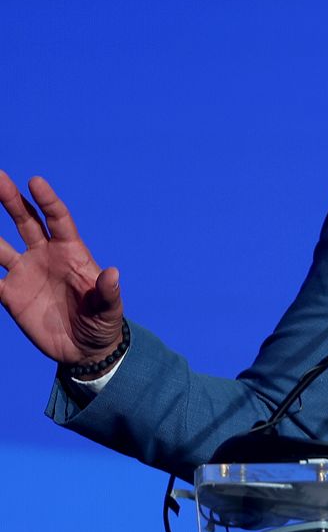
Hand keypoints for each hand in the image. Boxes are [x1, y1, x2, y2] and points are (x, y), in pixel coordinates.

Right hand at [0, 172, 124, 367]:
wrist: (85, 350)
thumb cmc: (103, 324)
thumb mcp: (109, 310)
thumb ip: (108, 292)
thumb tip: (113, 274)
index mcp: (72, 253)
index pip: (58, 220)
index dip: (47, 201)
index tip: (35, 181)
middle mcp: (46, 256)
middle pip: (25, 221)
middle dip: (10, 199)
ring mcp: (25, 273)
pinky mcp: (10, 294)